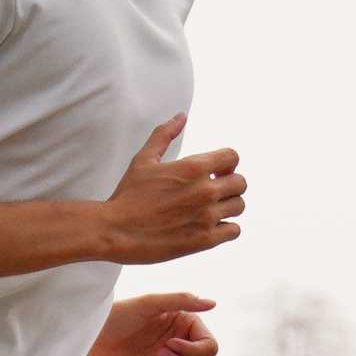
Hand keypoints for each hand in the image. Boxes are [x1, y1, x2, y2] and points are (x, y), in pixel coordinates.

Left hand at [93, 292, 219, 355]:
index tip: (169, 343)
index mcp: (187, 326)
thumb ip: (181, 300)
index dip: (194, 351)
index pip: (210, 347)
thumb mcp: (150, 303)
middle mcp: (184, 345)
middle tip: (158, 354)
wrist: (95, 335)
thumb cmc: (121, 314)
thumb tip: (213, 303)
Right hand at [98, 116, 244, 262]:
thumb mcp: (143, 159)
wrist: (115, 231)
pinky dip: (227, 227)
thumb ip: (164, 134)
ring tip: (211, 208)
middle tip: (213, 189)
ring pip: (239, 206)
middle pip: (240, 182)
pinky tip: (211, 225)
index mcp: (193, 167)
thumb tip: (181, 116)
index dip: (227, 162)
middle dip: (229, 183)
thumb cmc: (128, 194)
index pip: (232, 156)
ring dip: (229, 205)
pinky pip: (234, 230)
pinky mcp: (205, 240)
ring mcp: (207, 216)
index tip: (216, 170)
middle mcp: (205, 190)